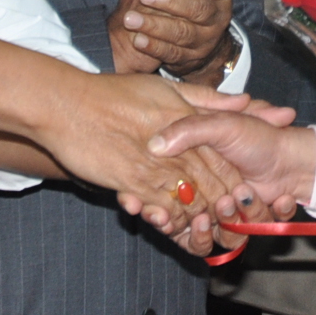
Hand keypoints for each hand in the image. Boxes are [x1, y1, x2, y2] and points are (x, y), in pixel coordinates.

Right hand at [36, 72, 251, 255]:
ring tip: (201, 227)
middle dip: (221, 209)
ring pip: (190, 205)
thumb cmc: (114, 93)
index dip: (233, 185)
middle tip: (226, 221)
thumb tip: (245, 99)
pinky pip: (161, 211)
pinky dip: (169, 222)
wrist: (69, 104)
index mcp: (190, 124)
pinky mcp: (132, 185)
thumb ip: (208, 98)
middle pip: (212, 189)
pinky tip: (171, 224)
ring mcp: (155, 169)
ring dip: (197, 219)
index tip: (238, 198)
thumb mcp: (167, 87)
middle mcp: (178, 149)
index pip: (223, 164)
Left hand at [108, 0, 256, 80]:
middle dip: (172, 1)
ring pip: (182, 33)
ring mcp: (203, 39)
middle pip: (198, 8)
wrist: (193, 37)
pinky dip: (153, 47)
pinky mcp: (188, 58)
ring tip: (131, 19)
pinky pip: (171, 54)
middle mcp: (215, 15)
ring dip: (155, 25)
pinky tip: (137, 39)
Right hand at [150, 107, 312, 223]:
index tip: (160, 216)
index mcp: (191, 178)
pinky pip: (246, 236)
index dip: (158, 215)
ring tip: (244, 195)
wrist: (294, 155)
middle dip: (200, 226)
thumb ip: (187, 130)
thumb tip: (154, 144)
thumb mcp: (220, 125)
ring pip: (218, 237)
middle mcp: (205, 201)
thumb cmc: (256, 137)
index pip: (162, 205)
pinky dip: (260, 218)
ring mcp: (227, 216)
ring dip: (232, 221)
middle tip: (216, 207)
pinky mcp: (248, 225)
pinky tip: (275, 198)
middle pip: (187, 230)